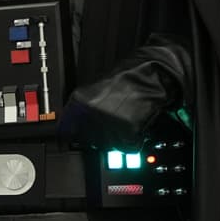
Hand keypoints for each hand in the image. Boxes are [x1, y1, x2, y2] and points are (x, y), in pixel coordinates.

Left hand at [58, 36, 190, 149]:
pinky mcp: (128, 131)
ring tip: (125, 120)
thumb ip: (82, 110)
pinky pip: (127, 145)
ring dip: (117, 138)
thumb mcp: (95, 90)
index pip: (68, 130)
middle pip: (90, 140)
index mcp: (80, 102)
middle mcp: (92, 113)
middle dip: (100, 136)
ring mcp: (110, 123)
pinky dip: (133, 140)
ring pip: (109, 144)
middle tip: (112, 124)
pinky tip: (135, 125)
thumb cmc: (127, 79)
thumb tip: (73, 128)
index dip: (74, 136)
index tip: (76, 138)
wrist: (151, 75)